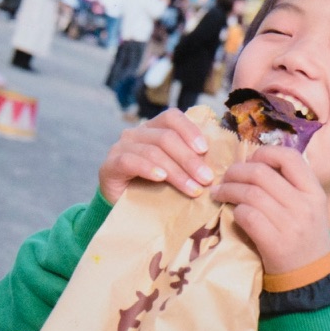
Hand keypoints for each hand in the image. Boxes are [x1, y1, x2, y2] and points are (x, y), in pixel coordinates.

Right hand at [99, 109, 214, 203]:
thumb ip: (191, 162)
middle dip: (189, 159)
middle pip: (166, 137)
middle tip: (207, 178)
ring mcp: (120, 148)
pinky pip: (130, 161)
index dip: (190, 130)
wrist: (126, 213)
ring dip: (177, 171)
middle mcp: (136, 134)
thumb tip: (220, 162)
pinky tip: (161, 178)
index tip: (206, 150)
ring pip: (153, 151)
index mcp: (153, 129)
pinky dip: (148, 168)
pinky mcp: (109, 165)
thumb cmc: (156, 191)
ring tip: (193, 189)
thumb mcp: (176, 172)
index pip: (172, 117)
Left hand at [211, 146, 329, 274]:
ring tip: (219, 193)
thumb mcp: (308, 207)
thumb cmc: (304, 238)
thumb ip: (288, 185)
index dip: (264, 153)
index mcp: (314, 191)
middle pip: (261, 173)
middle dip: (236, 172)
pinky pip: (247, 216)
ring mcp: (291, 224)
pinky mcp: (275, 244)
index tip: (250, 161)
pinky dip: (235, 212)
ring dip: (228, 190)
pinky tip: (232, 214)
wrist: (311, 278)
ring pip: (250, 193)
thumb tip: (252, 163)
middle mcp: (305, 204)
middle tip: (225, 178)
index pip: (289, 157)